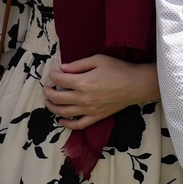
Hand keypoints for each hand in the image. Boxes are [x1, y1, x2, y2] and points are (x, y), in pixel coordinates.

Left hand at [44, 55, 158, 130]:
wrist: (136, 85)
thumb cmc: (118, 69)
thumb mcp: (98, 60)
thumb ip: (79, 64)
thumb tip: (63, 68)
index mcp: (83, 82)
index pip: (60, 80)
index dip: (53, 76)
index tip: (53, 73)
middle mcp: (83, 98)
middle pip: (58, 97)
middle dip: (49, 92)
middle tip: (46, 87)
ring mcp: (89, 110)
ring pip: (64, 112)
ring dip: (52, 107)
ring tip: (48, 102)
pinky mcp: (96, 117)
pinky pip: (78, 124)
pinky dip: (67, 124)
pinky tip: (61, 120)